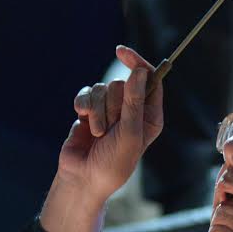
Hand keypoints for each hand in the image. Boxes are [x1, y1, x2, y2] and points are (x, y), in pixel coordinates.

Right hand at [57, 45, 162, 201]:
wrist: (83, 178)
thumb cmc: (113, 163)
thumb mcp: (129, 133)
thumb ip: (134, 102)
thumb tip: (140, 71)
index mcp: (149, 116)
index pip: (150, 80)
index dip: (138, 64)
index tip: (122, 53)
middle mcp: (131, 110)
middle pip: (121, 84)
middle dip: (112, 104)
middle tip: (111, 128)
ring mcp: (109, 109)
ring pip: (101, 88)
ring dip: (97, 112)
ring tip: (98, 133)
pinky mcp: (89, 111)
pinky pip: (86, 93)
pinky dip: (83, 106)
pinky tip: (83, 121)